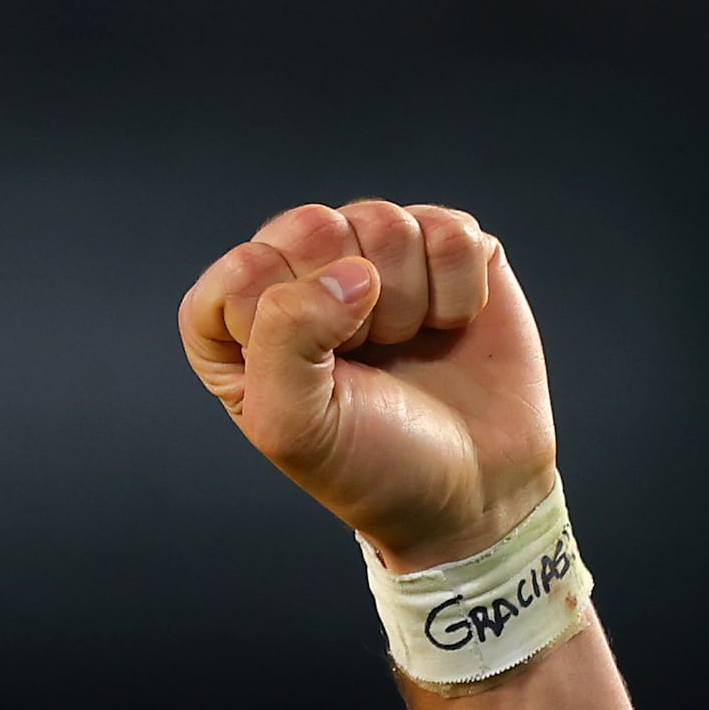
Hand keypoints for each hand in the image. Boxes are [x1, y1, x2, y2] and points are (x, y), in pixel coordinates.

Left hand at [177, 200, 555, 570]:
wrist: (472, 486)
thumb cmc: (370, 463)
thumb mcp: (295, 427)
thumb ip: (284, 341)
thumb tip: (351, 274)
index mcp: (236, 320)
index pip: (242, 270)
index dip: (286, 320)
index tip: (317, 373)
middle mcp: (300, 275)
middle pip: (312, 226)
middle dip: (349, 305)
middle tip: (363, 357)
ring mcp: (374, 254)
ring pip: (385, 222)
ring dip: (406, 302)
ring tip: (404, 345)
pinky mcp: (443, 248)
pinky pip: (451, 233)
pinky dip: (458, 292)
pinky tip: (448, 328)